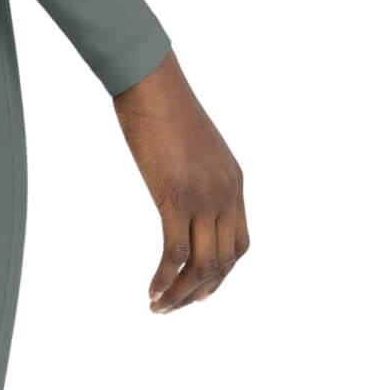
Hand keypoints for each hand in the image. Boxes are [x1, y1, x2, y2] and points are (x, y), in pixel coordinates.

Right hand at [113, 53, 248, 312]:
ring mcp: (203, 197)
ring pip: (202, 264)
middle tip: (173, 308)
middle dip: (199, 293)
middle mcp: (226, 194)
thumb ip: (196, 178)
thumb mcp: (192, 150)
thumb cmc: (163, 108)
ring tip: (158, 307)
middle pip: (224, 262)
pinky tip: (151, 291)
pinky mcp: (176, 196)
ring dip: (180, 294)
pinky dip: (164, 278)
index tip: (196, 291)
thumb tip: (180, 197)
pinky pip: (175, 252)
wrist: (151, 82)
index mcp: (234, 183)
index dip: (220, 275)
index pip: (239, 244)